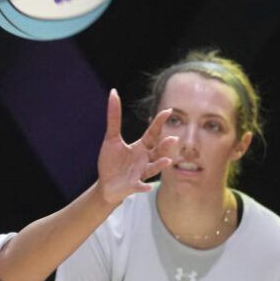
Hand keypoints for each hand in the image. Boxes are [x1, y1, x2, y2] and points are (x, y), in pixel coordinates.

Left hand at [96, 89, 176, 205]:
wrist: (106, 184)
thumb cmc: (111, 161)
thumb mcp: (111, 138)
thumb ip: (114, 118)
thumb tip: (113, 93)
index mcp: (141, 147)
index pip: (152, 133)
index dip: (159, 123)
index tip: (168, 110)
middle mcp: (145, 159)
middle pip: (157, 150)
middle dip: (165, 145)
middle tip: (173, 138)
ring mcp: (141, 172)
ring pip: (154, 167)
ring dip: (160, 165)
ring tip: (167, 161)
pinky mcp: (133, 185)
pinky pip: (140, 185)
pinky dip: (143, 187)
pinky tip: (147, 187)